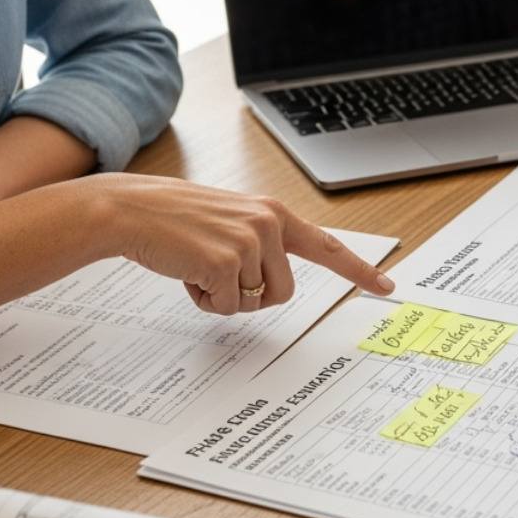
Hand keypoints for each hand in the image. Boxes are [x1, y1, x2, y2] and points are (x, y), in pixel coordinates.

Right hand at [94, 174, 394, 314]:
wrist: (130, 210)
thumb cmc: (175, 220)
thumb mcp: (230, 220)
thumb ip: (261, 242)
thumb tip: (273, 284)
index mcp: (273, 213)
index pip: (326, 245)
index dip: (358, 270)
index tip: (387, 287)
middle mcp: (268, 223)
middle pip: (283, 292)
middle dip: (252, 295)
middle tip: (218, 272)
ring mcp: (249, 241)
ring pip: (254, 302)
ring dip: (225, 297)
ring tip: (199, 266)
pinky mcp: (225, 262)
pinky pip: (226, 307)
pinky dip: (204, 300)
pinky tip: (187, 272)